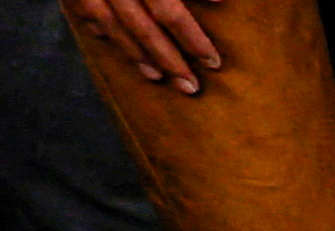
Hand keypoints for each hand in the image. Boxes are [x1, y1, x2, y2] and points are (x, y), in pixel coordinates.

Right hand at [71, 0, 227, 92]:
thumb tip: (221, 1)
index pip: (169, 13)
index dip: (193, 39)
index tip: (214, 63)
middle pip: (142, 27)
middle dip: (169, 60)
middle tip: (190, 88)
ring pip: (111, 25)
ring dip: (135, 54)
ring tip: (156, 76)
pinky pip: (83, 12)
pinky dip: (101, 31)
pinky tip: (115, 45)